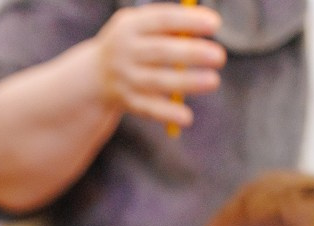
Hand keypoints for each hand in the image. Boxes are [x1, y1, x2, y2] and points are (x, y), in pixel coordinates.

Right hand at [92, 3, 225, 131]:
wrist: (94, 75)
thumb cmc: (133, 42)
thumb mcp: (141, 25)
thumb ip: (170, 24)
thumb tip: (207, 25)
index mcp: (130, 26)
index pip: (162, 21)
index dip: (189, 22)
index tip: (215, 24)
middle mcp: (124, 52)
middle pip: (160, 52)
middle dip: (191, 54)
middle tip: (219, 56)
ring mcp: (125, 79)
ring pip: (157, 82)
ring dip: (186, 82)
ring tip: (213, 81)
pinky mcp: (127, 101)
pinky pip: (148, 108)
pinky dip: (167, 114)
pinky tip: (186, 117)